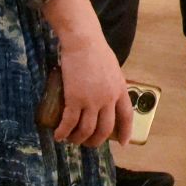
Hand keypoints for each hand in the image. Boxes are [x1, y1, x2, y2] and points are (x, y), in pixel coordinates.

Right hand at [55, 29, 131, 147]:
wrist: (82, 41)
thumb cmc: (96, 50)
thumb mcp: (112, 69)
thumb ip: (111, 84)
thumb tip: (107, 94)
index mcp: (120, 90)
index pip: (126, 116)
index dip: (126, 132)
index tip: (123, 144)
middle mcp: (108, 99)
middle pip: (105, 128)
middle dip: (96, 140)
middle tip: (88, 143)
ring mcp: (91, 100)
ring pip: (87, 129)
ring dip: (78, 139)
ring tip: (71, 140)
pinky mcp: (74, 99)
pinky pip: (69, 122)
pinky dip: (64, 131)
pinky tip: (58, 135)